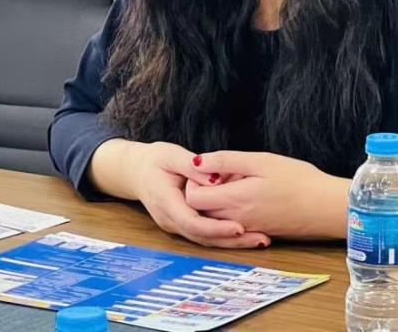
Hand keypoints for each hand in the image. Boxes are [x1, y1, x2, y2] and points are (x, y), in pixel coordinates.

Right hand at [130, 142, 271, 248]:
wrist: (136, 171)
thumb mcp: (172, 155)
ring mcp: (176, 225)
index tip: (239, 227)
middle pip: (202, 238)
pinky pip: (205, 234)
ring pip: (205, 240)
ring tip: (260, 239)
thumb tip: (217, 179)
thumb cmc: (155, 160)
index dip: (216, 228)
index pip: (192, 223)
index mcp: (166, 202)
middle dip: (231, 241)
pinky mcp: (183, 225)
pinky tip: (246, 234)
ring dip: (232, 242)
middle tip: (260, 238)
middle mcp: (170, 220)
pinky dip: (224, 236)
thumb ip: (193, 166)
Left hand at [185, 151, 349, 239]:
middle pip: (201, 210)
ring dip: (219, 201)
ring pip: (216, 218)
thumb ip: (226, 161)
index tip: (211, 168)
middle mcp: (236, 219)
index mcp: (235, 199)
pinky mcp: (258, 232)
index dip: (194, 181)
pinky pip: (233, 224)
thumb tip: (197, 161)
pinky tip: (251, 195)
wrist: (327, 207)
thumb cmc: (298, 180)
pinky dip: (233, 211)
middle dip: (204, 191)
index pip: (192, 198)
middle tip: (225, 174)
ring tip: (240, 182)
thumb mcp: (261, 161)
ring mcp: (247, 229)